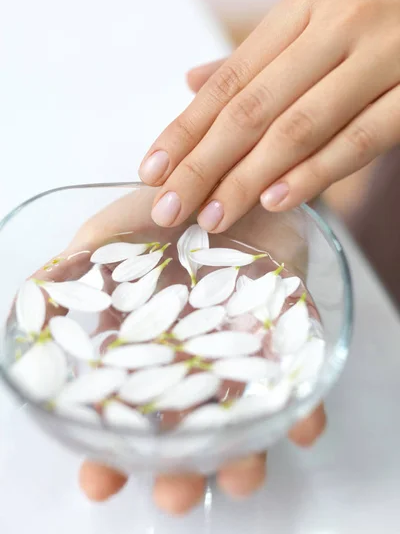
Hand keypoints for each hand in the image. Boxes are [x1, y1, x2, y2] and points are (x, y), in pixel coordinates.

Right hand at [33, 188, 325, 515]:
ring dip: (243, 455)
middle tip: (172, 491)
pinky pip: (299, 381)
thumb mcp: (114, 230)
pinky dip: (304, 408)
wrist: (236, 171)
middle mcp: (193, 354)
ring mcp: (240, 348)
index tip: (100, 479)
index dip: (109, 447)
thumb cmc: (172, 202)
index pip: (124, 406)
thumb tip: (38, 293)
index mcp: (147, 341)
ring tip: (239, 472)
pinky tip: (301, 425)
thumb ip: (81, 265)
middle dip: (178, 468)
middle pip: (185, 430)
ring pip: (243, 420)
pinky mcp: (286, 332)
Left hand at [139, 0, 399, 232]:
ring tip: (213, 216)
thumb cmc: (382, 26)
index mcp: (303, 10)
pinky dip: (315, 173)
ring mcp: (380, 56)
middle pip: (252, 108)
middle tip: (169, 207)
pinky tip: (277, 201)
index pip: (229, 81)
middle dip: (203, 164)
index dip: (186, 129)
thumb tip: (191, 83)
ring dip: (248, 178)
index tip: (152, 170)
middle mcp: (336, 25)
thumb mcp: (316, 28)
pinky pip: (358, 140)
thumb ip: (256, 61)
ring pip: (298, 127)